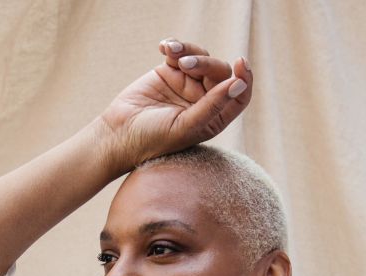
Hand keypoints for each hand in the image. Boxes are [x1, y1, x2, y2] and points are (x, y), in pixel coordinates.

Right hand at [99, 39, 251, 172]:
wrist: (120, 134)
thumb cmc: (154, 139)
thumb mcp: (186, 125)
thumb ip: (213, 105)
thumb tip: (239, 84)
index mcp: (214, 119)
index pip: (239, 96)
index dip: (245, 78)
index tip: (240, 63)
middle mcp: (204, 101)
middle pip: (220, 72)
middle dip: (206, 64)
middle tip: (186, 66)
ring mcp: (187, 85)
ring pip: (201, 57)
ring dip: (189, 51)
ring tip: (171, 54)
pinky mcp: (170, 72)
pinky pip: (181, 52)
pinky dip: (175, 46)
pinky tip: (164, 48)